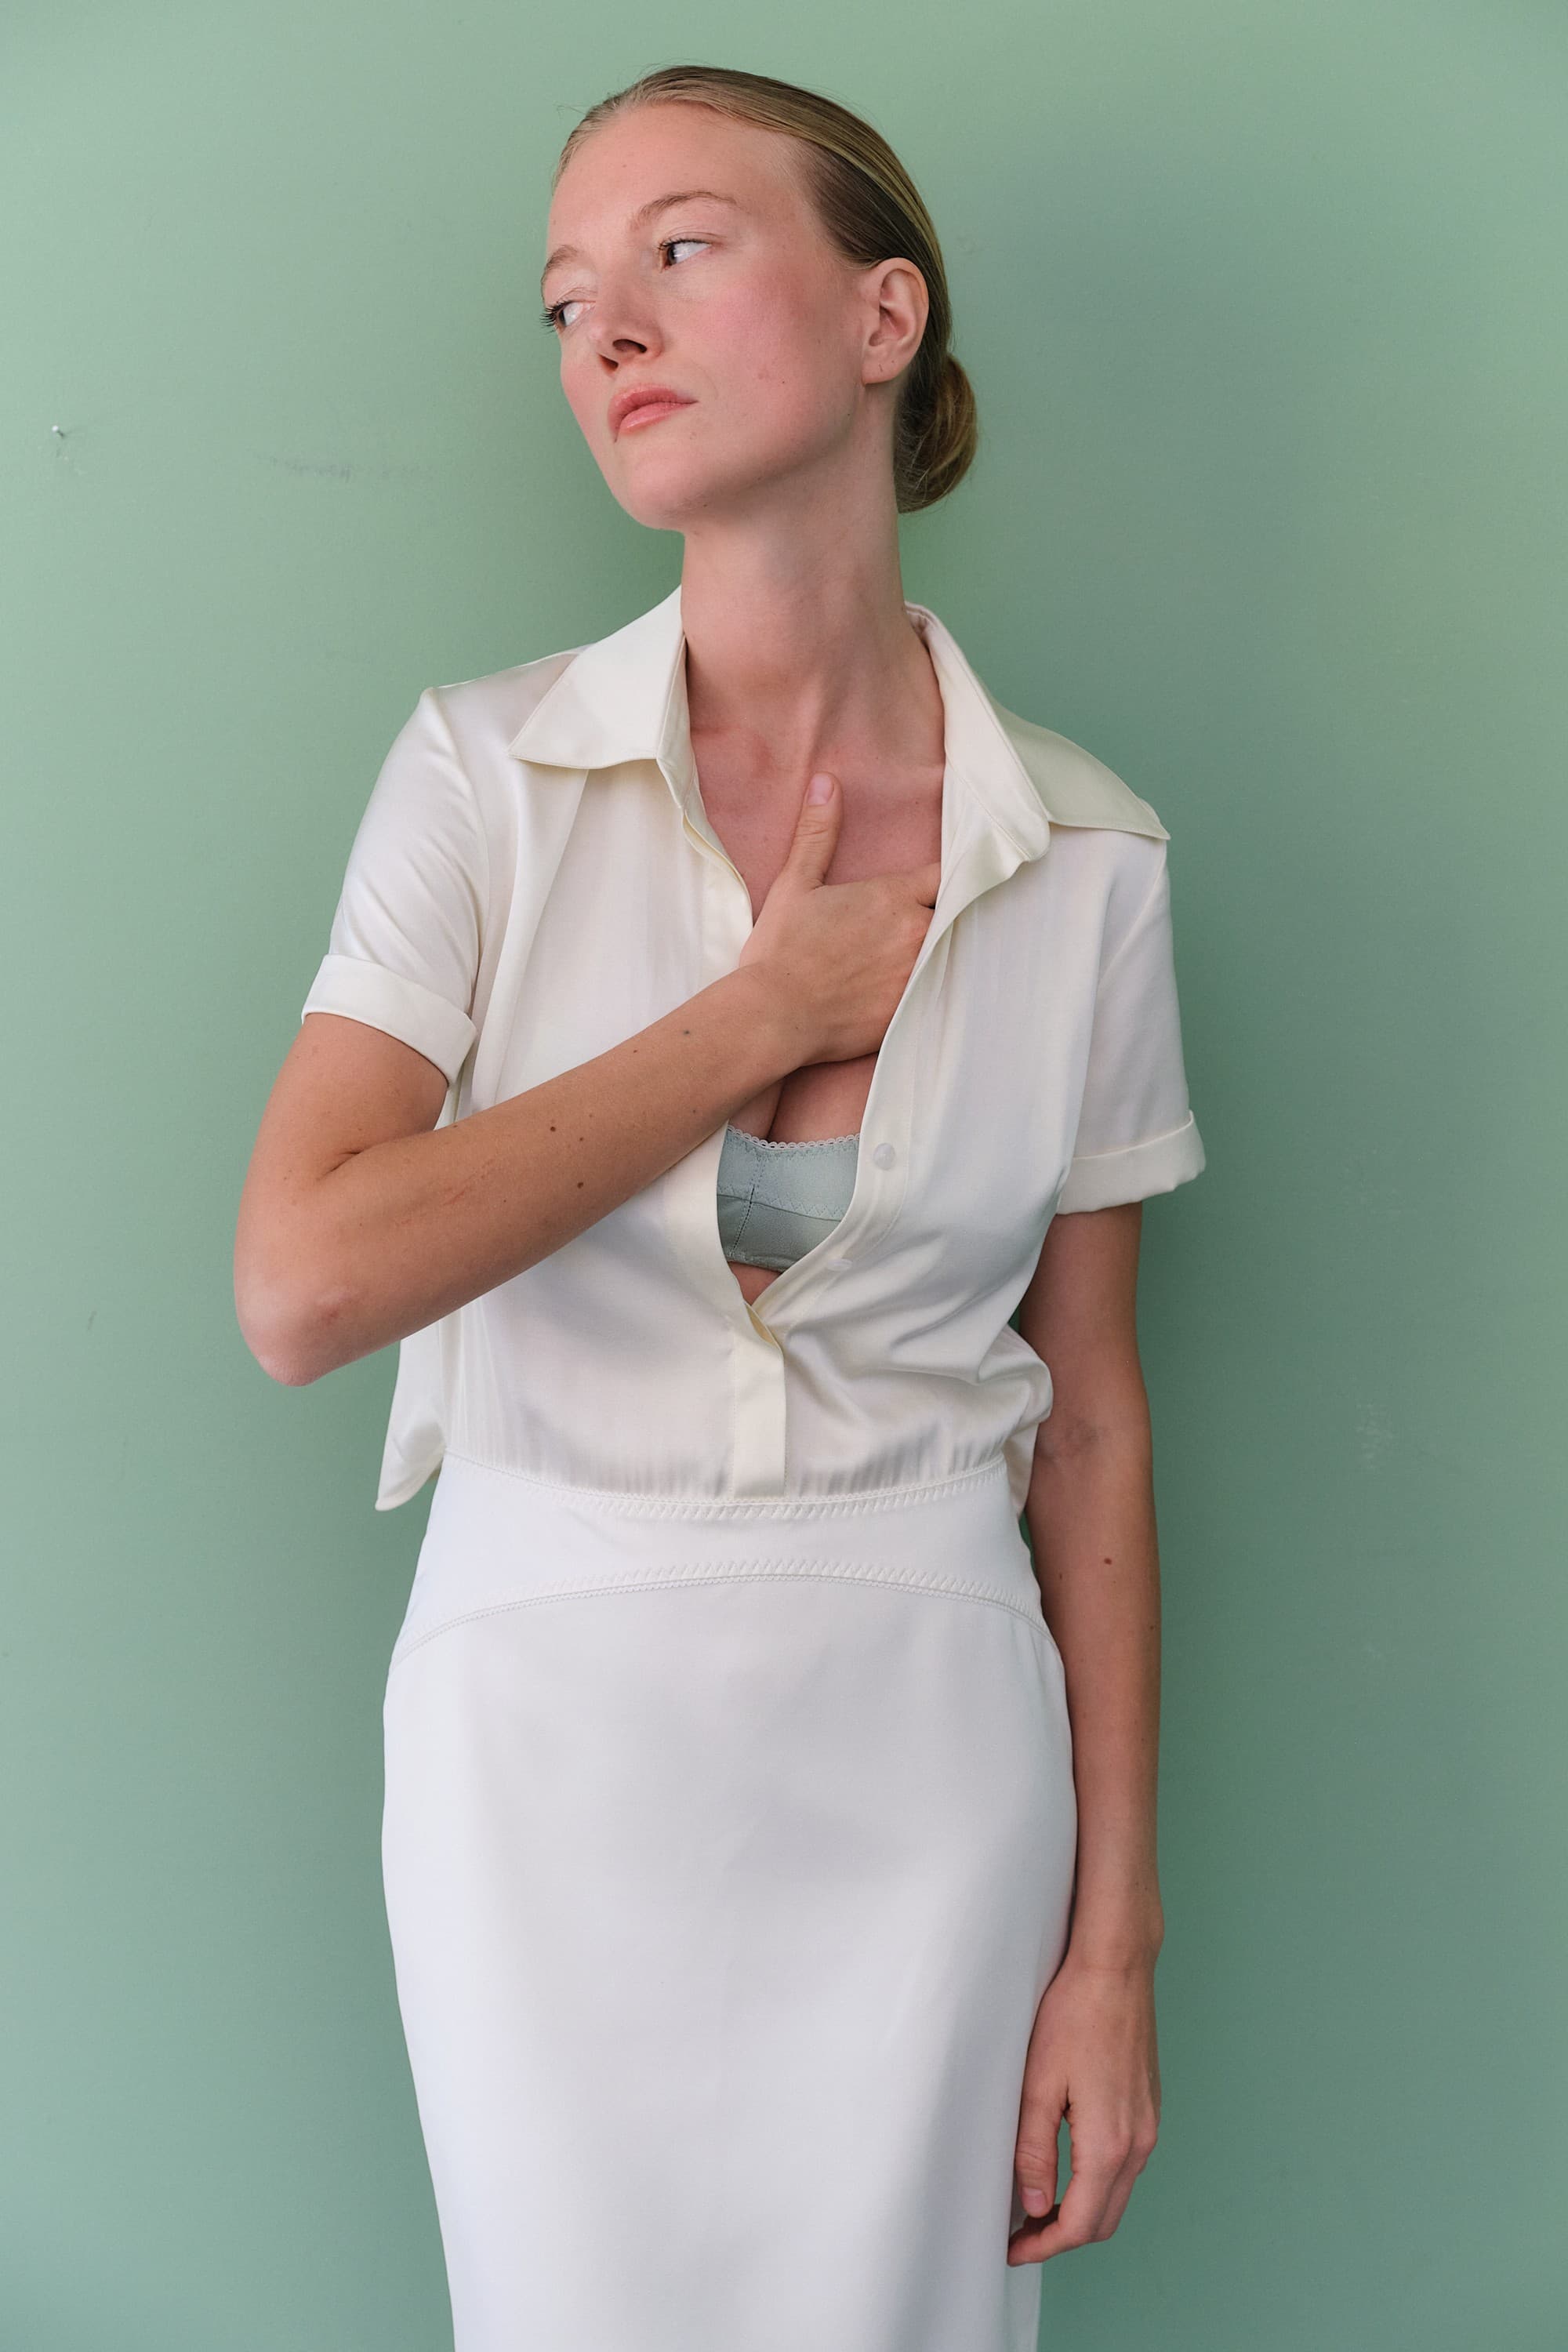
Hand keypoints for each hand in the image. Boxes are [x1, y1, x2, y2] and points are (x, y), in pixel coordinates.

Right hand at [737, 771, 940, 1067]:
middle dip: (941, 917)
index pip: (943, 877)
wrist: (776, 1015)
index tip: (936, 885)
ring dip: (940, 952)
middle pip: (951, 917)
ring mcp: (917, 974)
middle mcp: (915, 933)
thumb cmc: (783, 950)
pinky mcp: (913, 1010)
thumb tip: (826, 782)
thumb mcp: (796, 884)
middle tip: (927, 922)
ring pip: (949, 956)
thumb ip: (818, 834)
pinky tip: (916, 990)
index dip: (941, 881)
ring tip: (921, 956)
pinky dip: (932, 988)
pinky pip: (938, 993)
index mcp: (893, 897)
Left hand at [1007, 1952, 1161, 2265]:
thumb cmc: (1074, 2015)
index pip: (1080, 2224)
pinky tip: (1068, 2169)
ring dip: (1081, 2210)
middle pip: (1104, 2220)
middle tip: (1021, 2233)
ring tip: (1037, 2204)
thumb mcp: (1038, 2084)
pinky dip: (1098, 2183)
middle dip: (1062, 2236)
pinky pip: (1126, 2166)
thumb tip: (1034, 2206)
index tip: (1012, 2249)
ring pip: (1117, 2194)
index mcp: (1109, 2144)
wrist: (1116, 1968)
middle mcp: (1138, 2143)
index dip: (1043, 2245)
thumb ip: (1035, 2152)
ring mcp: (1149, 2125)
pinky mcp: (1149, 2108)